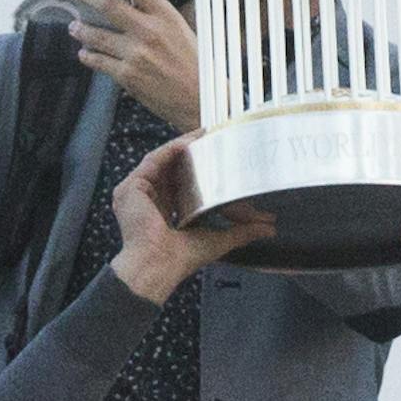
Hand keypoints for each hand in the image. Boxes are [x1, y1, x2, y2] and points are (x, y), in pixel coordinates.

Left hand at [70, 0, 201, 133]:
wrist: (199, 101)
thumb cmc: (192, 65)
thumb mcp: (179, 32)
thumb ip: (153, 18)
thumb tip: (122, 5)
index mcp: (166, 16)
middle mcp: (150, 32)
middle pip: (108, 5)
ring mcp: (137, 54)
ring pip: (96, 34)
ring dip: (81, 28)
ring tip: (74, 26)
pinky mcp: (127, 76)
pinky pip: (98, 61)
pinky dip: (88, 55)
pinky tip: (85, 53)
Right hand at [108, 137, 272, 302]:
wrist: (159, 265)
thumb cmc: (181, 259)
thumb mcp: (219, 239)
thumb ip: (243, 231)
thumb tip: (269, 229)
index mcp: (162, 213)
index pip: (180, 183)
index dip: (198, 169)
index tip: (217, 157)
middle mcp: (147, 201)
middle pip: (171, 169)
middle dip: (192, 153)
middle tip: (213, 139)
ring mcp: (136, 194)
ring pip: (162, 161)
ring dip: (183, 147)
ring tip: (204, 135)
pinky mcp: (131, 187)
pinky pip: (154, 160)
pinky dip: (172, 149)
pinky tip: (190, 142)